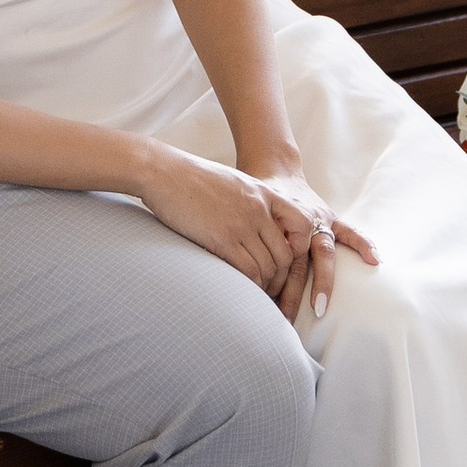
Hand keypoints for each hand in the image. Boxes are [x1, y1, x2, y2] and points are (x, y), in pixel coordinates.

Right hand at [131, 145, 361, 311]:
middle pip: (285, 255)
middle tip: (270, 290)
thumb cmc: (191, 178)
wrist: (164, 172)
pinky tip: (242, 290)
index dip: (299, 248)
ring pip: (268, 268)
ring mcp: (242, 224)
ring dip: (264, 287)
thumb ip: (250, 202)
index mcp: (264, 193)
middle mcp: (258, 209)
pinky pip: (248, 271)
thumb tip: (256, 227)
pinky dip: (250, 287)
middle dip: (281, 279)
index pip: (302, 224)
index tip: (286, 261)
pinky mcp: (222, 239)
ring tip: (255, 294)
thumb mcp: (232, 183)